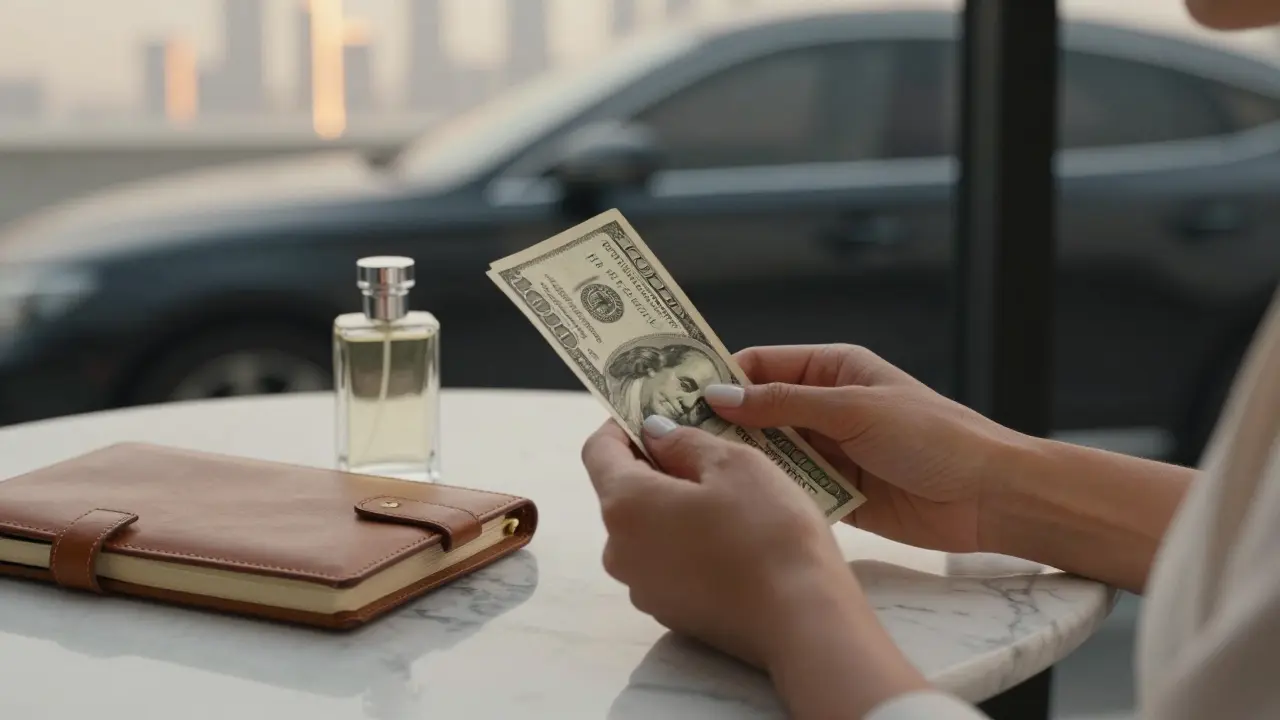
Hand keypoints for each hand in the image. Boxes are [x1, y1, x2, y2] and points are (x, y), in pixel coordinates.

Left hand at [580, 415, 933, 717]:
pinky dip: (686, 541)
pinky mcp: (669, 612)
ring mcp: (642, 587)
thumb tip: (654, 432)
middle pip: (623, 491)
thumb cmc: (769, 533)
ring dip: (673, 505)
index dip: (622, 423)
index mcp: (625, 505)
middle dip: (655, 464)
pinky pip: (666, 562)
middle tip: (702, 446)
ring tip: (725, 493)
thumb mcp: (734, 464)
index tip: (653, 409)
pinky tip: (730, 536)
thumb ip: (684, 441)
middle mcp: (619, 550)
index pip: (598, 450)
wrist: (803, 622)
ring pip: (647, 528)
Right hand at [704, 344, 1027, 553]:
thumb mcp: (854, 409)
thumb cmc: (933, 437)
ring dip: (743, 460)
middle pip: (758, 411)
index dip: (719, 375)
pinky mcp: (836, 494)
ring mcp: (830, 452)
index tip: (673, 391)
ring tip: (693, 470)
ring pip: (769, 453)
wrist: (988, 497)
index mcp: (833, 370)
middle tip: (669, 437)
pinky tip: (735, 500)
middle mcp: (826, 407)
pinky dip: (768, 492)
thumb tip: (720, 395)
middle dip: (721, 422)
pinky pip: (791, 488)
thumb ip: (784, 403)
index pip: (761, 364)